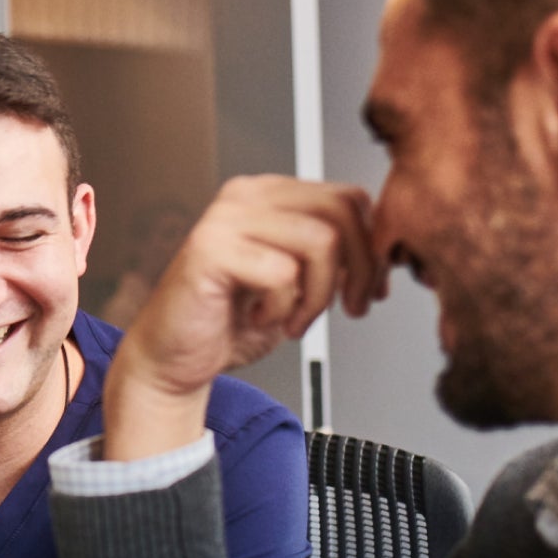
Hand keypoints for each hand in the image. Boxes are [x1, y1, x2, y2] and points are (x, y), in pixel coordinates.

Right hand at [104, 175, 379, 459]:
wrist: (174, 360)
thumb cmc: (229, 324)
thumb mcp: (298, 284)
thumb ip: (332, 258)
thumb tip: (383, 252)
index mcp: (270, 196)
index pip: (348, 198)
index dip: (372, 247)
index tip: (371, 289)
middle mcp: (247, 197)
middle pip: (342, 211)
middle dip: (360, 269)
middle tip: (351, 308)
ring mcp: (226, 219)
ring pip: (320, 241)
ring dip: (320, 295)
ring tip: (296, 321)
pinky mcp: (210, 250)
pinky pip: (283, 273)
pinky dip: (285, 308)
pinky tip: (264, 320)